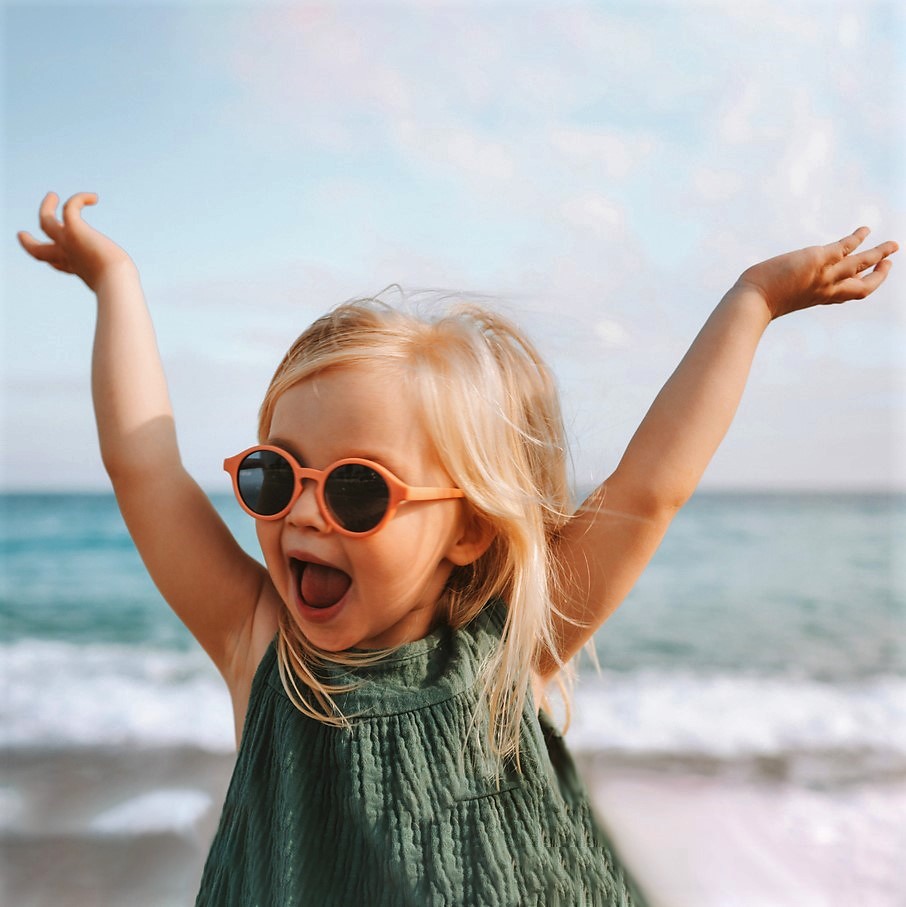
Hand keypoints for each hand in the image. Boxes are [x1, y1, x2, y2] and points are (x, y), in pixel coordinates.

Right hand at [18, 192, 132, 290]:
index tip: (54, 264)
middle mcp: (67, 256)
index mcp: (76, 270)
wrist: (114, 281)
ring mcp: (67, 242)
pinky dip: (80, 199)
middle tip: (21, 234)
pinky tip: (95, 198)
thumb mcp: (119, 287)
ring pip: (45, 222)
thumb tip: (131, 299)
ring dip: (46, 207)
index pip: (59, 265)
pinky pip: (70, 207)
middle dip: (28, 242)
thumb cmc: (120, 286)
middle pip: (38, 250)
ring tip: (53, 195)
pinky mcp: (74, 229)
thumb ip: (121, 288)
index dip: (54, 262)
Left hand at [734, 227, 898, 319]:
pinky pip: (845, 247)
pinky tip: (865, 229)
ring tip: (895, 245)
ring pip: (862, 264)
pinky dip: (857, 238)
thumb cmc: (755, 302)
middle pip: (864, 286)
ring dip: (880, 254)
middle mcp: (827, 289)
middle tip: (890, 262)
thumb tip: (769, 287)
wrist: (752, 303)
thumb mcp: (776, 298)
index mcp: (819, 297)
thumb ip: (783, 292)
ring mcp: (824, 275)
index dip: (862, 286)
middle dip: (880, 275)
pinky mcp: (817, 260)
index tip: (868, 278)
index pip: (848, 295)